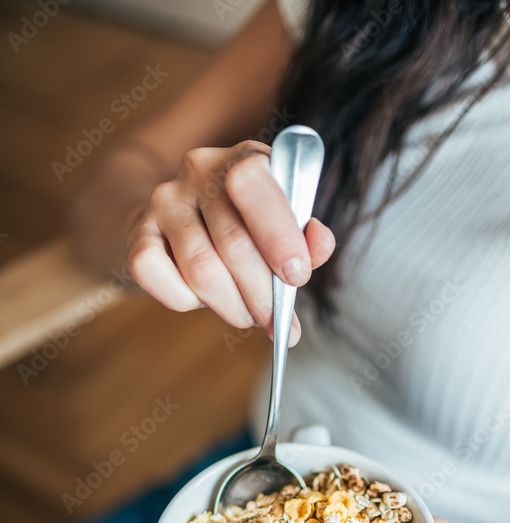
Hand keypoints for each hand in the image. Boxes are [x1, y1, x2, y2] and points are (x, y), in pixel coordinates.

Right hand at [126, 143, 334, 339]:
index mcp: (246, 159)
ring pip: (202, 270)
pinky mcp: (137, 233)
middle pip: (234, 243)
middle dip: (262, 296)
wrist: (176, 224)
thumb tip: (319, 245)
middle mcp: (200, 170)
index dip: (278, 234)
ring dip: (232, 306)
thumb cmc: (242, 230)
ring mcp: (164, 200)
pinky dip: (188, 302)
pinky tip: (200, 297)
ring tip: (245, 314)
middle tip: (277, 324)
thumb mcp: (282, 228)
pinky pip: (162, 280)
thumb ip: (306, 239)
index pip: (255, 182)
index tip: (297, 277)